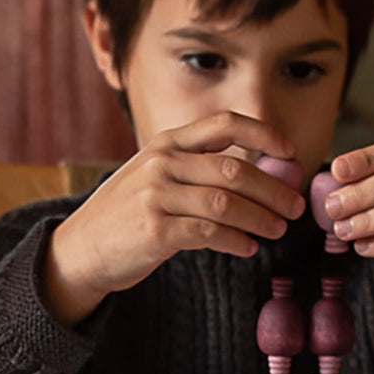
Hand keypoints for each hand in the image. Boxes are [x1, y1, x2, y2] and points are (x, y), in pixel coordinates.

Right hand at [43, 112, 305, 323]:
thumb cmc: (128, 214)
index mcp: (166, 143)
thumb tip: (260, 175)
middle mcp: (161, 163)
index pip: (224, 124)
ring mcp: (156, 196)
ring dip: (260, 218)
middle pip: (234, 169)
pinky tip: (248, 248)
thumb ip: (196, 169)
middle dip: (273, 190)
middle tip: (294, 208)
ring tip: (278, 230)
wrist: (78, 250)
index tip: (290, 152)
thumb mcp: (155, 176)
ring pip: (226, 203)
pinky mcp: (155, 230)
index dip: (263, 134)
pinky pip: (209, 233)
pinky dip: (236, 241)